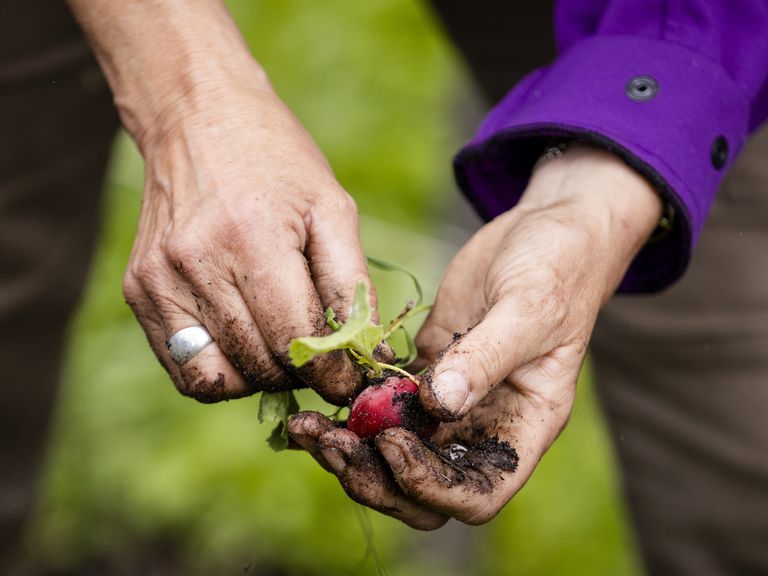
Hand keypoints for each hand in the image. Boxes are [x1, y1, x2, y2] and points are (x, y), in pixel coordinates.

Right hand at [121, 80, 373, 402]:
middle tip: (321, 358)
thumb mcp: (333, 209)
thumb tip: (369, 357)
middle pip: (260, 365)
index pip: (296, 340)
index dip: (332, 374)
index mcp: (253, 239)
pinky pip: (184, 367)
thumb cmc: (279, 163)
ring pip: (221, 378)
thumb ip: (353, 286)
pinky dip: (222, 371)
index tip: (349, 380)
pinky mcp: (138, 291)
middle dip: (301, 374)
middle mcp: (197, 264)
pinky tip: (245, 340)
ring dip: (263, 375)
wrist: (199, 119)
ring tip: (282, 344)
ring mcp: (159, 281)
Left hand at [289, 145, 661, 527]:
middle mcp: (482, 426)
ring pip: (395, 451)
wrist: (544, 231)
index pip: (476, 494)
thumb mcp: (530, 307)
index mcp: (521, 428)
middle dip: (373, 476)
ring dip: (351, 447)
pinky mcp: (425, 371)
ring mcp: (450, 402)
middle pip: (423, 488)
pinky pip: (382, 404)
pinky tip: (320, 392)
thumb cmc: (557, 267)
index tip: (391, 444)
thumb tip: (436, 404)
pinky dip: (351, 406)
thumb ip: (485, 356)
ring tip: (308, 425)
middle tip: (328, 442)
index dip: (430, 487)